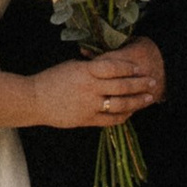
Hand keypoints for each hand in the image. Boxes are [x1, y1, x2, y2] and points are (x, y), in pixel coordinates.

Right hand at [27, 38, 162, 133]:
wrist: (34, 100)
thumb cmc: (52, 79)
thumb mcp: (73, 66)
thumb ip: (92, 67)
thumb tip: (112, 66)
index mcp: (85, 71)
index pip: (113, 67)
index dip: (128, 67)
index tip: (139, 67)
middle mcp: (90, 88)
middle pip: (121, 86)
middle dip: (140, 84)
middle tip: (153, 81)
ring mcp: (89, 105)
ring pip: (120, 104)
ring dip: (137, 101)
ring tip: (148, 99)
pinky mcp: (86, 119)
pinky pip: (110, 119)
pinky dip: (123, 116)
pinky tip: (130, 112)